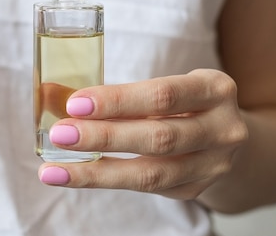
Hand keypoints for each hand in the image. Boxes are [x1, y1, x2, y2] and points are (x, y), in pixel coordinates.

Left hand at [38, 69, 248, 199]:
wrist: (224, 135)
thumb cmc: (181, 102)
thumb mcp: (162, 86)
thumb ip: (115, 93)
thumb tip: (51, 93)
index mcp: (214, 89)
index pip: (162, 95)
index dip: (117, 101)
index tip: (75, 104)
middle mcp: (222, 129)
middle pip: (157, 137)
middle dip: (103, 137)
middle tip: (60, 135)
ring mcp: (213, 165)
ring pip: (151, 173)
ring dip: (97, 171)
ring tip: (55, 169)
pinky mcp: (195, 189)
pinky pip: (145, 189)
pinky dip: (105, 181)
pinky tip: (75, 176)